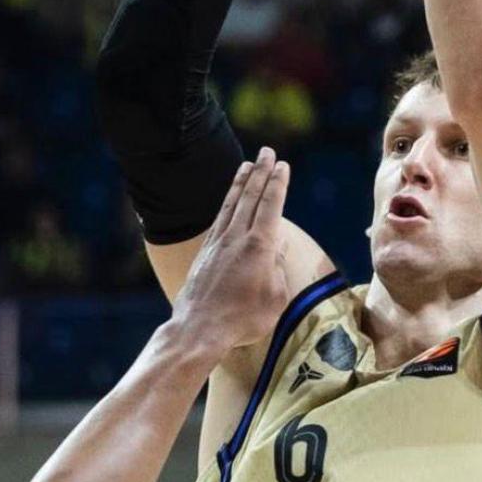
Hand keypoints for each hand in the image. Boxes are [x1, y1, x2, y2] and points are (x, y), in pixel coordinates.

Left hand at [172, 149, 290, 356]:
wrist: (199, 329)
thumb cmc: (242, 320)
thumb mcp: (275, 298)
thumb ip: (277, 268)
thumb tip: (276, 246)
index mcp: (258, 247)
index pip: (270, 206)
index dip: (277, 183)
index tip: (282, 165)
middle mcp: (236, 238)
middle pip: (250, 197)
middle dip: (260, 172)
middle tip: (267, 151)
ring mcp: (217, 244)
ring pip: (231, 205)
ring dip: (240, 183)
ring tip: (246, 165)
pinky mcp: (204, 253)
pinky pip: (218, 220)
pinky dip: (227, 204)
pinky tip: (229, 201)